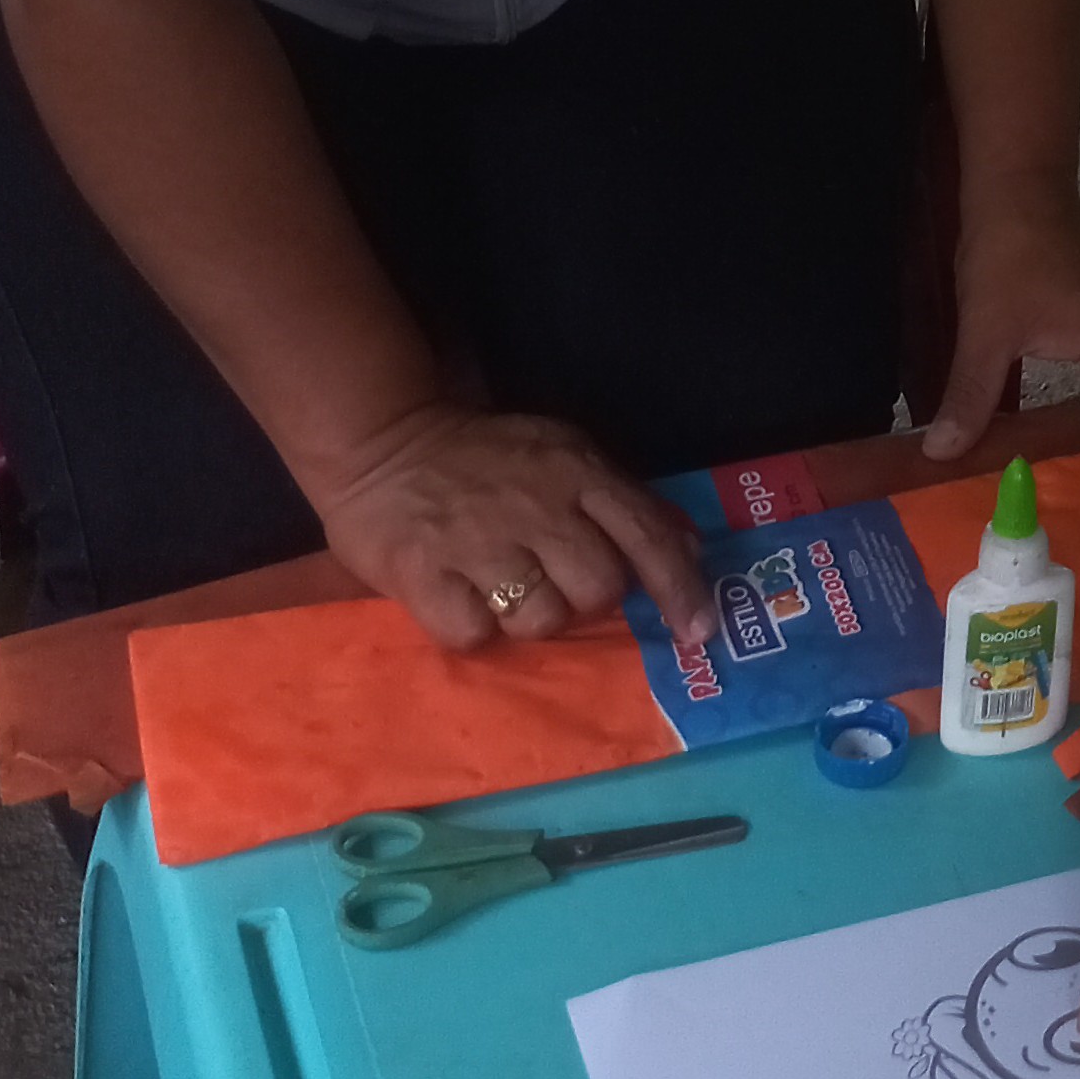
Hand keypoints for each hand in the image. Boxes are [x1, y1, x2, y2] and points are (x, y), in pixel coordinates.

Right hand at [312, 407, 712, 657]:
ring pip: (541, 619)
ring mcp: (476, 541)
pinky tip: (459, 595)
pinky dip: (471, 626)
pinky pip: (474, 635)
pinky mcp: (422, 574)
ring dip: (527, 615)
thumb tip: (688, 550)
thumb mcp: (564, 455)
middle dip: (585, 598)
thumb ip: (623, 501)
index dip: (680, 587)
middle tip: (552, 579)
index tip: (698, 630)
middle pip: (598, 588)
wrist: (381, 443)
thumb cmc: (484, 458)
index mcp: (575, 471)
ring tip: (500, 585)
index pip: (647, 535)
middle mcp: (535, 506)